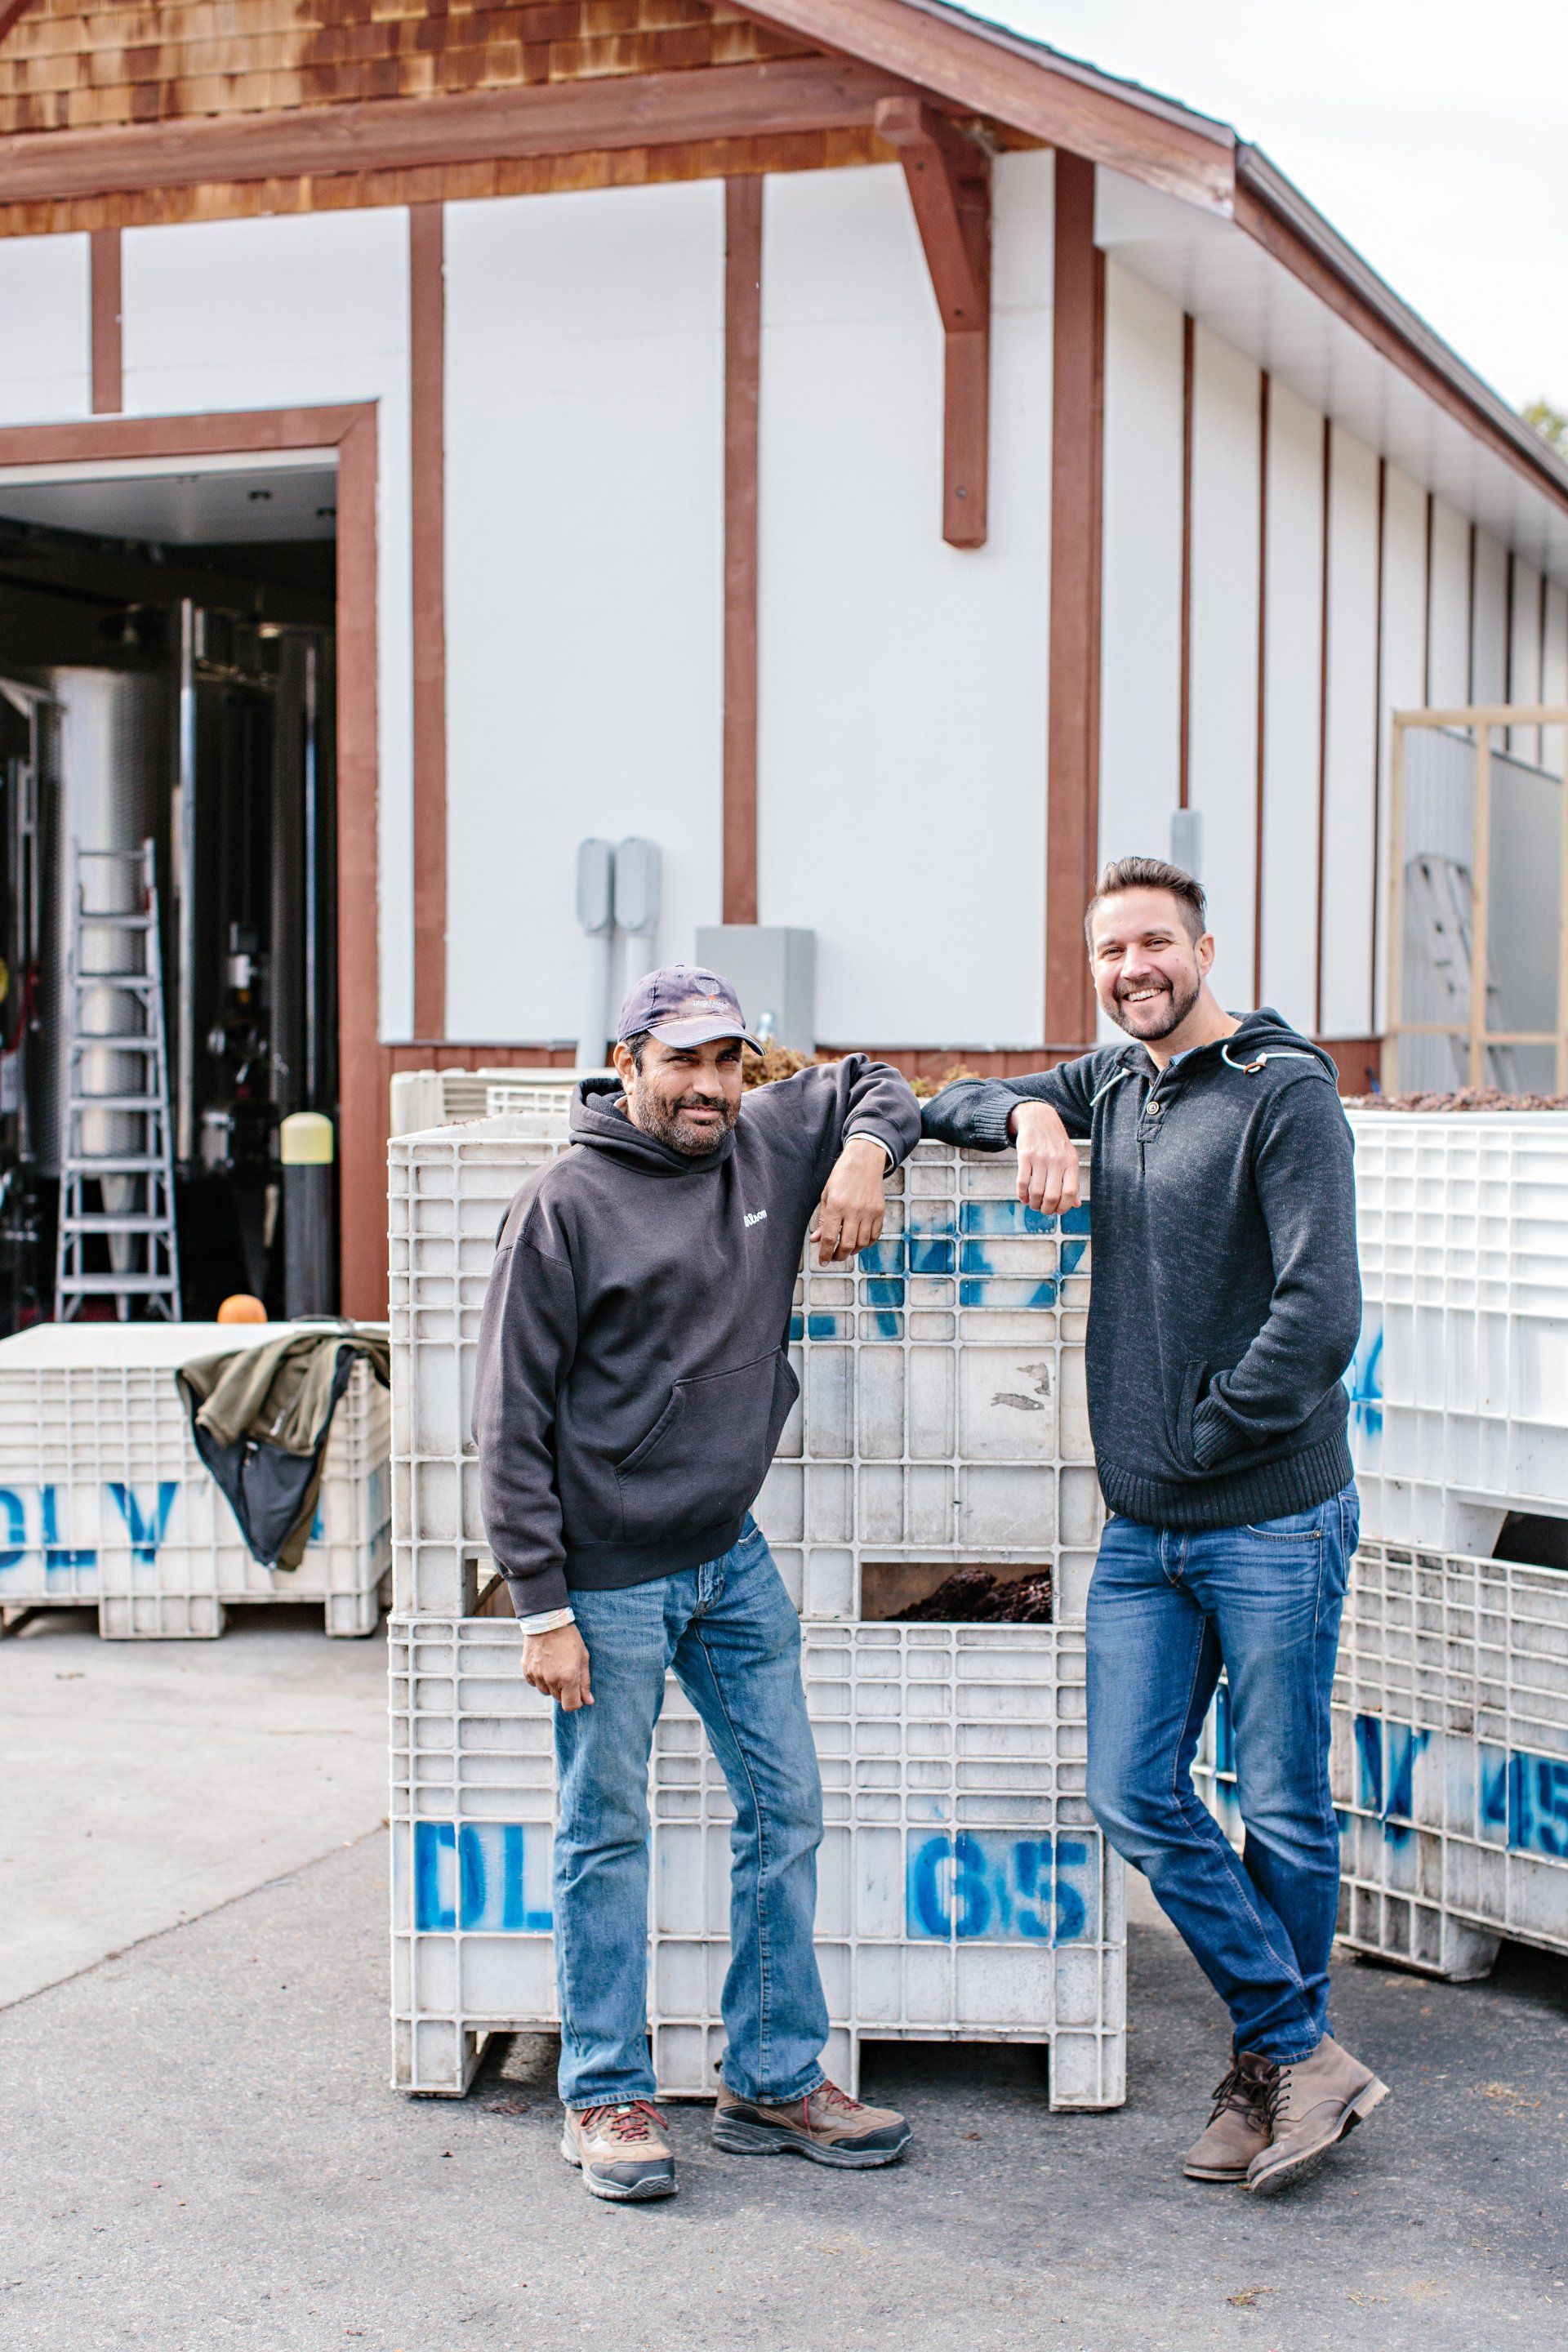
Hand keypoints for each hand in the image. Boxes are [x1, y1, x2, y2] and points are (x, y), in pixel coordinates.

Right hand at [522, 1623, 592, 1709]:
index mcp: (568, 1678)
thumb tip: (588, 1701)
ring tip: (556, 1666)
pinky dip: (540, 1679)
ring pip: (546, 1692)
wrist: (547, 1621)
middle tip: (567, 1672)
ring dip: (552, 1685)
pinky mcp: (527, 1670)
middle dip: (565, 1690)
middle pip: (558, 1698)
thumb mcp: (583, 1658)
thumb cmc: (569, 1639)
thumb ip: (585, 1682)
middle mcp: (551, 1680)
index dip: (575, 1702)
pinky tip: (545, 1664)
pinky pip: (534, 1683)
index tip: (578, 1694)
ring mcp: (537, 1676)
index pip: (570, 1706)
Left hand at [812, 1135, 888, 1265]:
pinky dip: (867, 1243)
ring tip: (845, 1250)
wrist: (864, 1161)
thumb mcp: (827, 1196)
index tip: (822, 1262)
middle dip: (839, 1256)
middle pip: (847, 1245)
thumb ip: (823, 1220)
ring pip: (862, 1243)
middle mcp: (854, 1211)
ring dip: (853, 1251)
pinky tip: (859, 1242)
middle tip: (833, 1258)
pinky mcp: (880, 1212)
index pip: (830, 1238)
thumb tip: (816, 1240)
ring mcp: (869, 1212)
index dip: (825, 1253)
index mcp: (836, 1206)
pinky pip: (875, 1235)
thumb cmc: (841, 1177)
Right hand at [1009, 1100, 1080, 1215]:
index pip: (1071, 1192)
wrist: (1039, 1119)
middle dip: (1047, 1209)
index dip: (1064, 1207)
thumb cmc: (1056, 1143)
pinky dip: (1022, 1195)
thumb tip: (1076, 1205)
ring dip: (1034, 1204)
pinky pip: (1022, 1182)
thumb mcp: (1069, 1158)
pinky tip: (1024, 1198)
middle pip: (1052, 1195)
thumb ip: (1072, 1181)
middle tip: (1044, 1210)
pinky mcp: (1025, 1156)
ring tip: (1034, 1205)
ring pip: (1036, 1192)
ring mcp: (1040, 1158)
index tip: (1058, 1211)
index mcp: (1071, 1163)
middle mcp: (1057, 1161)